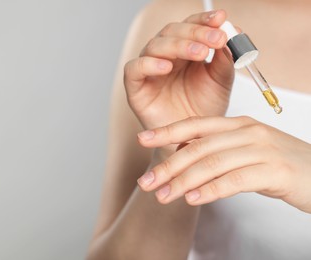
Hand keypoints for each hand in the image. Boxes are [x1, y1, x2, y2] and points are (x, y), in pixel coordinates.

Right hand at [124, 10, 233, 129]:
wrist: (192, 140)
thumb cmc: (203, 109)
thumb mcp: (221, 81)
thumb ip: (224, 58)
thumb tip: (231, 33)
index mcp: (185, 50)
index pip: (190, 26)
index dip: (203, 20)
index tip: (221, 19)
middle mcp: (165, 56)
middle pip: (172, 32)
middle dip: (196, 33)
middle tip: (216, 39)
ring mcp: (148, 70)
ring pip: (154, 46)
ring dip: (177, 45)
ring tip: (200, 53)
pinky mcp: (135, 87)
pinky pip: (134, 69)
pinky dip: (148, 64)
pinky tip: (166, 67)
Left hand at [136, 116, 310, 212]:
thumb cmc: (280, 165)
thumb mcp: (246, 152)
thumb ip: (218, 151)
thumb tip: (182, 156)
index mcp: (239, 124)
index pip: (195, 125)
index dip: (167, 131)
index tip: (142, 139)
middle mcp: (248, 132)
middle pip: (198, 147)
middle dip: (168, 166)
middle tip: (146, 183)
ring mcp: (262, 149)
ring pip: (212, 164)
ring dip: (183, 182)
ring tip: (163, 196)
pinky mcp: (275, 171)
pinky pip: (234, 180)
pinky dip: (210, 190)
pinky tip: (193, 199)